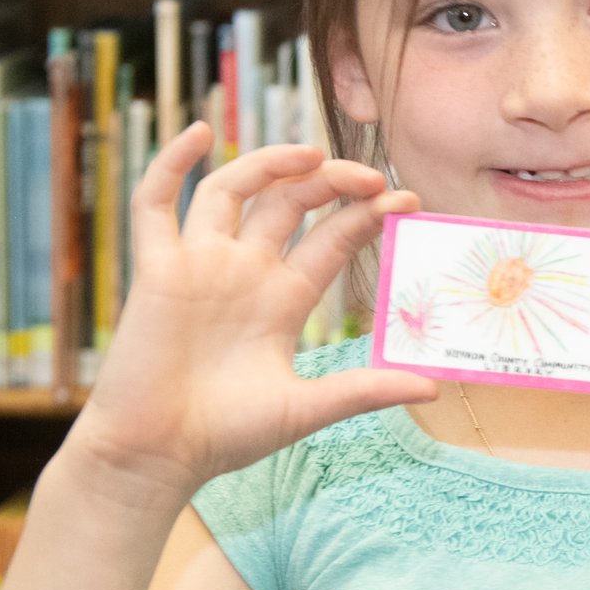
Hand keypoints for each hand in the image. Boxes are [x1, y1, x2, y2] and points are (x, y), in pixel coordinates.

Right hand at [67, 125, 437, 498]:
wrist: (156, 455)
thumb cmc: (226, 436)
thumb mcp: (307, 409)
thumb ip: (365, 390)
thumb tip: (433, 386)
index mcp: (285, 299)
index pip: (332, 239)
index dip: (366, 214)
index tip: (408, 199)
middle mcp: (245, 272)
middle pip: (290, 204)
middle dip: (329, 182)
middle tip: (369, 175)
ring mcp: (200, 266)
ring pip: (233, 192)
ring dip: (268, 163)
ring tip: (310, 153)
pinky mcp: (156, 270)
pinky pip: (156, 205)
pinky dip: (171, 164)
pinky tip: (200, 133)